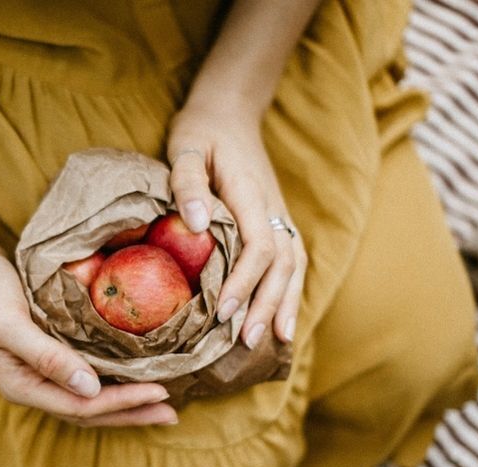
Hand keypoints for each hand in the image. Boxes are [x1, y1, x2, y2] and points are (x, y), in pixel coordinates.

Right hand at [0, 239, 177, 426]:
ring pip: (89, 398)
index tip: (160, 390)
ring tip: (160, 404)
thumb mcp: (10, 323)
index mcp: (21, 386)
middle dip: (131, 413)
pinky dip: (113, 381)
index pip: (81, 406)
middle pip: (89, 412)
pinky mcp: (49, 354)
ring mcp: (40, 373)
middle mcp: (33, 386)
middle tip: (172, 412)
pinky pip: (86, 377)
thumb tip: (91, 388)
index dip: (122, 402)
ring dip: (125, 403)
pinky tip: (134, 375)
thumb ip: (47, 356)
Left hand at [165, 105, 306, 346]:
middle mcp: (272, 208)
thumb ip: (187, 184)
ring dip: (284, 304)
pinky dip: (288, 292)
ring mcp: (278, 215)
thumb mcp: (185, 147)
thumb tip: (197, 224)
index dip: (244, 282)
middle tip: (244, 342)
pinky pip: (290, 261)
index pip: (259, 246)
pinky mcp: (275, 221)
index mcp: (251, 194)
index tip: (222, 312)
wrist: (229, 112)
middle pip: (282, 265)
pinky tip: (280, 320)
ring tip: (273, 343)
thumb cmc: (200, 132)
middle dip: (266, 305)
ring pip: (293, 266)